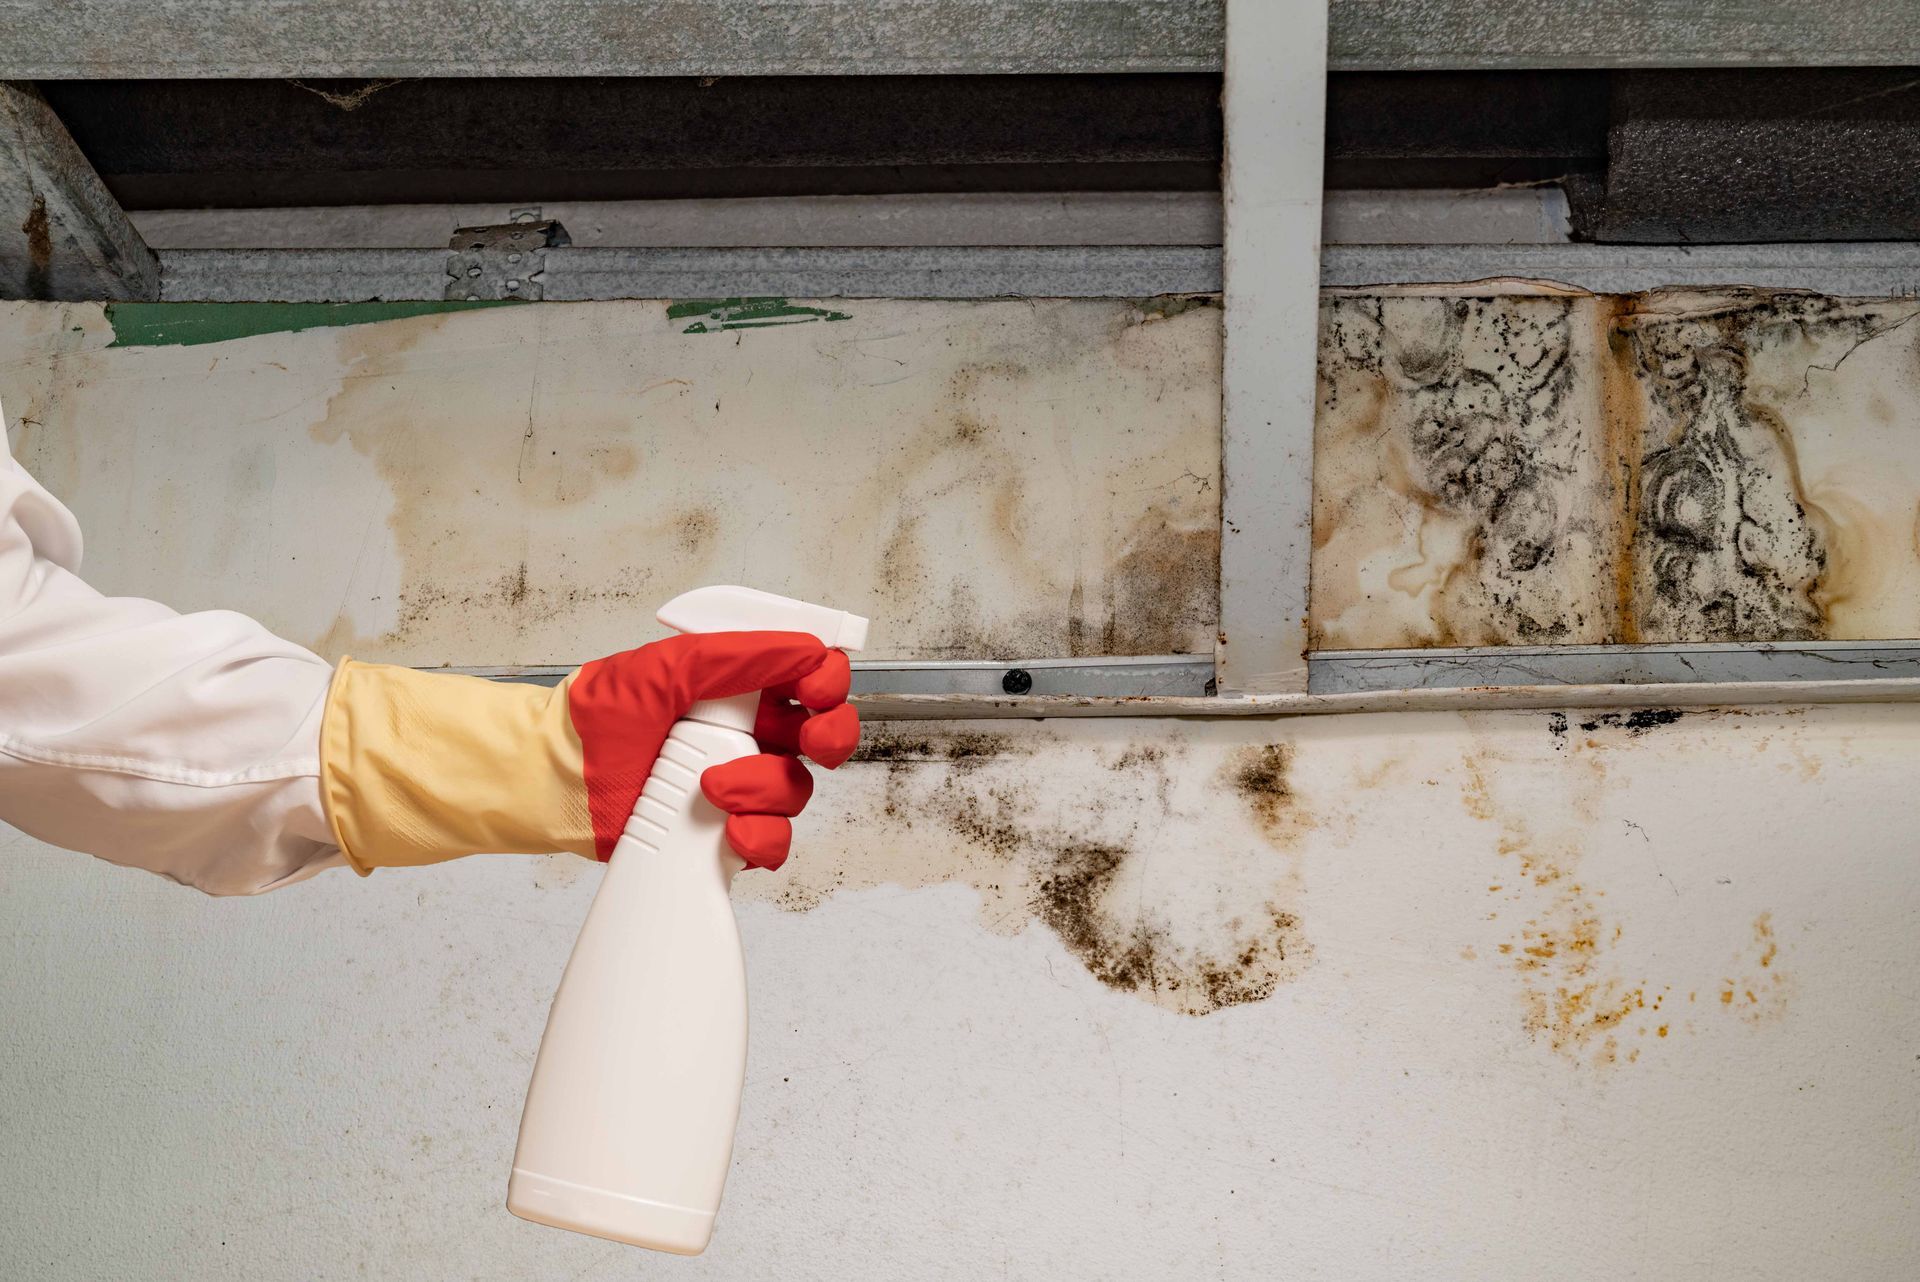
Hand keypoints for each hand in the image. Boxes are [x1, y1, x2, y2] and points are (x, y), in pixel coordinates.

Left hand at [569, 632, 860, 869]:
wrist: (556, 779)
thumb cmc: (598, 717)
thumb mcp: (668, 667)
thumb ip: (740, 654)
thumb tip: (807, 648)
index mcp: (740, 688)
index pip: (811, 677)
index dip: (828, 681)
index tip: (817, 688)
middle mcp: (748, 735)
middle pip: (823, 736)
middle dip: (829, 737)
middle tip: (808, 740)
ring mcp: (740, 785)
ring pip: (795, 791)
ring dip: (764, 789)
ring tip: (710, 785)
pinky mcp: (725, 832)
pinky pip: (772, 841)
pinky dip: (759, 838)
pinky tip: (729, 830)